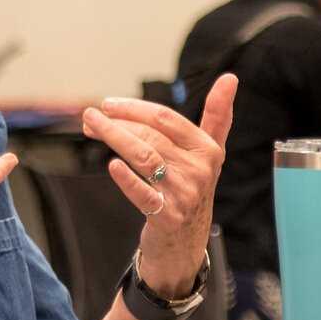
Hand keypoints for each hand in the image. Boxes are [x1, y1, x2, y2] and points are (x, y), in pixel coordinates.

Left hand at [81, 73, 236, 297]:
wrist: (186, 242)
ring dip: (114, 138)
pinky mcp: (167, 216)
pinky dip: (127, 179)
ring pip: (145, 157)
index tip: (108, 104)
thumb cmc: (192, 187)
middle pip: (151, 136)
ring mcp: (184, 194)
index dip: (134, 108)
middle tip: (90, 116)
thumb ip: (217, 115)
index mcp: (207, 149)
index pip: (166, 118)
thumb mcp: (209, 152)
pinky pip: (144, 194)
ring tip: (91, 128)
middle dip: (117, 123)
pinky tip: (112, 165)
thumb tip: (230, 77)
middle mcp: (198, 170)